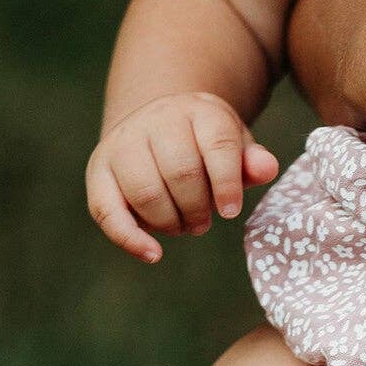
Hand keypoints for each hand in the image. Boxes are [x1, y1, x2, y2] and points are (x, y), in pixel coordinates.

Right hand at [86, 92, 279, 263]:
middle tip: (202, 222)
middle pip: (181, 172)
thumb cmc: (204, 146)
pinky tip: (153, 255)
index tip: (230, 211)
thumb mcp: (233, 147)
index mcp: (198, 111)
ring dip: (170, 222)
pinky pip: (107, 210)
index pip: (217, 144)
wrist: (157, 126)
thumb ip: (250, 161)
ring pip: (146, 192)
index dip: (226, 184)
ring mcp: (124, 143)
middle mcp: (157, 120)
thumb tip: (266, 168)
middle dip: (197, 208)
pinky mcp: (99, 170)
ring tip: (180, 225)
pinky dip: (130, 238)